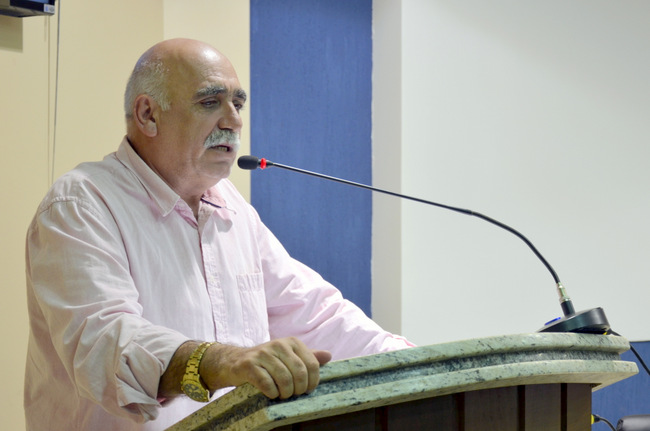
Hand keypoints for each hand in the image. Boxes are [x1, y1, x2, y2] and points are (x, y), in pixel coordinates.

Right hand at [201, 337, 331, 398]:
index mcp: (292, 342)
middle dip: (298, 389)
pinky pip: (267, 384)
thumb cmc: (266, 362)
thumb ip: (308, 356)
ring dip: (285, 393)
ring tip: (281, 395)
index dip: (312, 382)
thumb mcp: (288, 356)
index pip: (312, 364)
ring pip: (284, 380)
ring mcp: (263, 353)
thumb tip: (328, 356)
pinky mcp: (249, 365)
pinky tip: (270, 393)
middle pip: (300, 373)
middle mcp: (278, 344)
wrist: (234, 361)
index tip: (306, 390)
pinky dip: (271, 393)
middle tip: (292, 394)